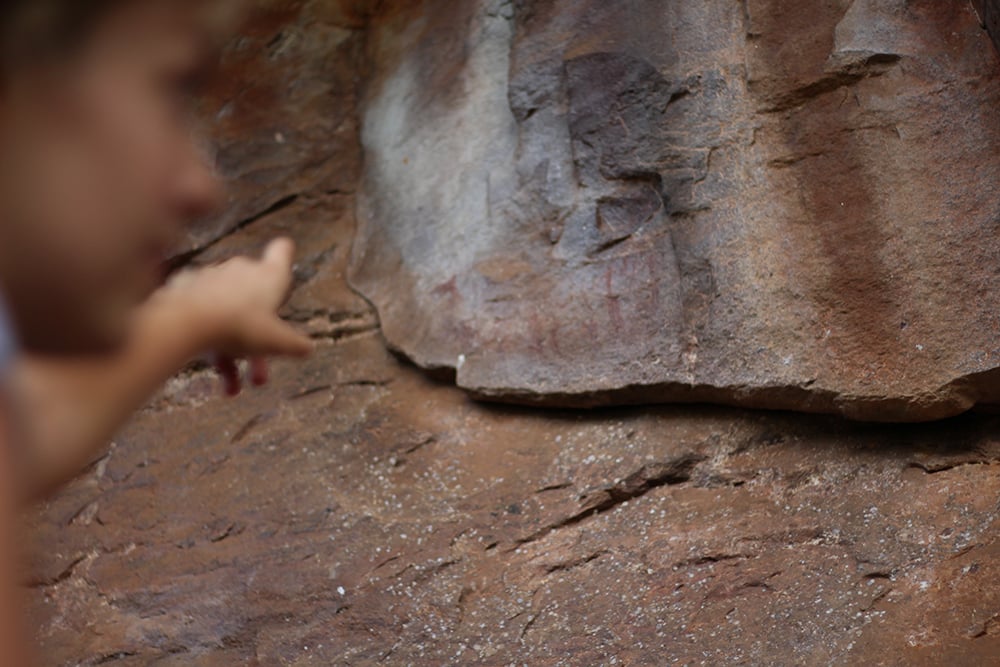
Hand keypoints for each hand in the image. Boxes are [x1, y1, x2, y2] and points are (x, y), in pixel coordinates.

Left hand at [158, 237, 312, 393]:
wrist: (186, 322)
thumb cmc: (238, 326)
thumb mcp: (277, 342)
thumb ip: (296, 345)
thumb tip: (308, 348)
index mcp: (268, 276)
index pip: (281, 253)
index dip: (284, 255)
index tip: (284, 252)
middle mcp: (239, 270)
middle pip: (255, 299)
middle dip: (258, 339)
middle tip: (259, 374)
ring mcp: (209, 278)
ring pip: (227, 313)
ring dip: (231, 350)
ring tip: (231, 386)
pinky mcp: (183, 290)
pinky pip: (199, 314)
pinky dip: (204, 336)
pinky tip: (203, 357)